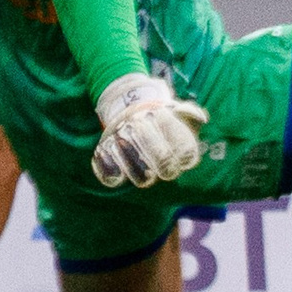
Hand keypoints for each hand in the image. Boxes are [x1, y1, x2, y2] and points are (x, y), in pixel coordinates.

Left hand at [90, 74, 208, 187]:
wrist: (140, 122)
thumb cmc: (162, 117)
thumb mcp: (177, 112)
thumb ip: (187, 113)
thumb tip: (190, 114)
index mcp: (184, 155)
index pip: (186, 152)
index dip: (173, 132)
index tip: (161, 111)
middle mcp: (167, 170)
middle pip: (164, 166)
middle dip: (150, 142)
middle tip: (137, 121)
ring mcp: (145, 174)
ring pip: (140, 178)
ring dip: (128, 157)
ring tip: (118, 135)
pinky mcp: (122, 176)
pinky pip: (114, 180)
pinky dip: (106, 167)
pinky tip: (101, 149)